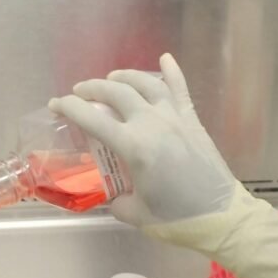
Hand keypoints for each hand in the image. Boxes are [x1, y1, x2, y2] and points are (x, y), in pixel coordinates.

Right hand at [49, 53, 237, 228]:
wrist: (222, 217)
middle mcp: (152, 124)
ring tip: (112, 78)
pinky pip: (181, 90)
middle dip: (92, 89)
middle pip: (116, 94)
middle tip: (79, 92)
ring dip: (125, 77)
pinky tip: (166, 58)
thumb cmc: (177, 219)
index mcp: (134, 147)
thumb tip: (116, 194)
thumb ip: (118, 200)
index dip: (69, 108)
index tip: (55, 105)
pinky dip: (173, 72)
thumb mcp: (135, 214)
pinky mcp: (192, 122)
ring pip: (146, 84)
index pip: (93, 120)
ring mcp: (175, 119)